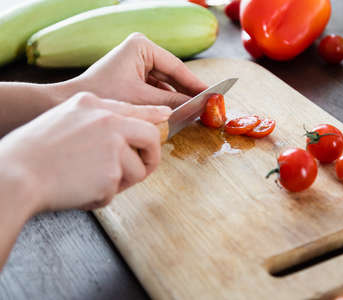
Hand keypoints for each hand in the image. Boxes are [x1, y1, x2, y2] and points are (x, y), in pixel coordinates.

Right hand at [0, 92, 170, 211]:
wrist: (15, 174)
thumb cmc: (34, 150)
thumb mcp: (66, 117)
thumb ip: (99, 118)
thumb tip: (127, 128)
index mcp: (94, 104)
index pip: (137, 109)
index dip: (154, 117)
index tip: (166, 119)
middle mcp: (108, 122)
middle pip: (151, 138)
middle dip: (150, 158)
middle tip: (142, 169)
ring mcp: (112, 147)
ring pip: (137, 171)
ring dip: (119, 182)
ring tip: (89, 181)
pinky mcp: (110, 174)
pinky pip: (116, 191)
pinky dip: (100, 196)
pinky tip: (79, 189)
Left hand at [65, 33, 207, 108]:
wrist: (69, 103)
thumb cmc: (103, 96)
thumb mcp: (143, 100)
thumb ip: (173, 104)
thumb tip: (200, 107)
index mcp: (142, 47)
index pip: (176, 68)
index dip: (196, 84)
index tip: (213, 96)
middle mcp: (140, 51)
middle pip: (172, 76)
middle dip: (187, 93)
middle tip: (207, 107)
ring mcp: (136, 63)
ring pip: (165, 84)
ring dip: (177, 100)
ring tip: (195, 114)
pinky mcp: (133, 77)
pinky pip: (156, 90)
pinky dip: (165, 102)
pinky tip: (176, 114)